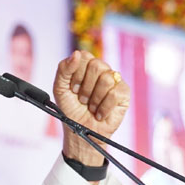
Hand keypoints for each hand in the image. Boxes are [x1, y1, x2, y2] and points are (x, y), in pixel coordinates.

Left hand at [53, 51, 129, 167]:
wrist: (80, 131)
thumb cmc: (71, 109)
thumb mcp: (59, 88)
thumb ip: (63, 69)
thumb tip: (76, 53)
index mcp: (86, 66)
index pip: (84, 56)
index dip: (77, 74)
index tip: (73, 89)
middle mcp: (102, 70)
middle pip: (96, 65)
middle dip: (86, 87)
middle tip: (82, 99)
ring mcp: (115, 80)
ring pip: (106, 79)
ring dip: (94, 99)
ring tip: (91, 107)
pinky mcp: (124, 93)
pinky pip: (115, 93)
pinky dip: (104, 107)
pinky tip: (100, 113)